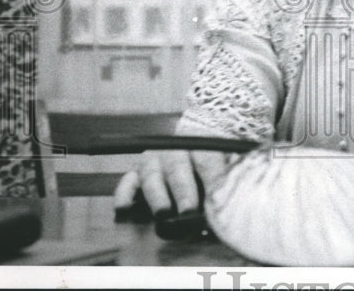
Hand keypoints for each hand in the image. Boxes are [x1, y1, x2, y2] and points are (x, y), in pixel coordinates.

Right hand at [113, 149, 228, 215]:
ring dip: (157, 195)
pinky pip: (127, 182)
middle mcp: (174, 150)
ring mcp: (153, 160)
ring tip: (163, 212)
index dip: (212, 178)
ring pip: (151, 175)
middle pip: (177, 167)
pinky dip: (124, 195)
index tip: (217, 198)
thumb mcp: (225, 163)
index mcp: (200, 145)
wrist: (191, 142)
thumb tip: (229, 204)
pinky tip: (124, 209)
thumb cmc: (212, 161)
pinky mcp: (136, 173)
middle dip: (183, 190)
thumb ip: (226, 179)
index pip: (207, 159)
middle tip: (188, 210)